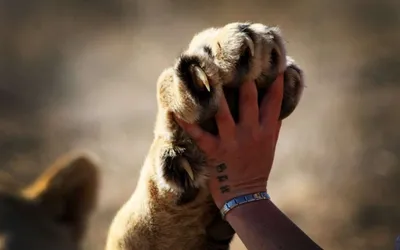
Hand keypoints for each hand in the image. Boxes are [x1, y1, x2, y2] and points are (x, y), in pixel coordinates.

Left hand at [176, 74, 283, 207]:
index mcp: (265, 131)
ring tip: (208, 75)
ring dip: (215, 94)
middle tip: (237, 59)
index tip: (276, 64)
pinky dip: (188, 123)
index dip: (276, 82)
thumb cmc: (257, 169)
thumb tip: (276, 105)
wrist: (246, 197)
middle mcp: (251, 133)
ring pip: (223, 112)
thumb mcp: (270, 146)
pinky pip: (199, 135)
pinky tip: (177, 111)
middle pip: (249, 100)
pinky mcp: (215, 152)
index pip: (274, 101)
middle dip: (244, 79)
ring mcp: (232, 142)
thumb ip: (272, 125)